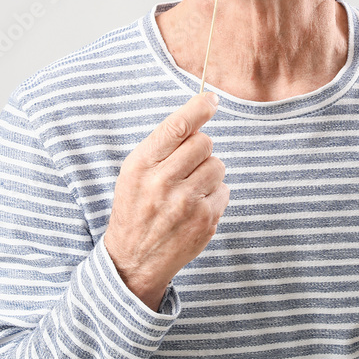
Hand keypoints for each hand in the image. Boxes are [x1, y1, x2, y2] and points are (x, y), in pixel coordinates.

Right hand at [103, 92, 228, 310]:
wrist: (133, 259)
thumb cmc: (137, 207)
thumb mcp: (135, 173)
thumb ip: (163, 146)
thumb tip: (198, 114)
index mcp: (141, 165)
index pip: (177, 126)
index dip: (198, 108)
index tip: (211, 99)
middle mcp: (162, 182)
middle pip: (204, 142)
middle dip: (201, 149)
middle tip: (187, 166)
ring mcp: (185, 203)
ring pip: (217, 166)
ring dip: (209, 173)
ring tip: (189, 190)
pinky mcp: (204, 221)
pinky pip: (224, 191)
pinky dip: (214, 196)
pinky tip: (195, 208)